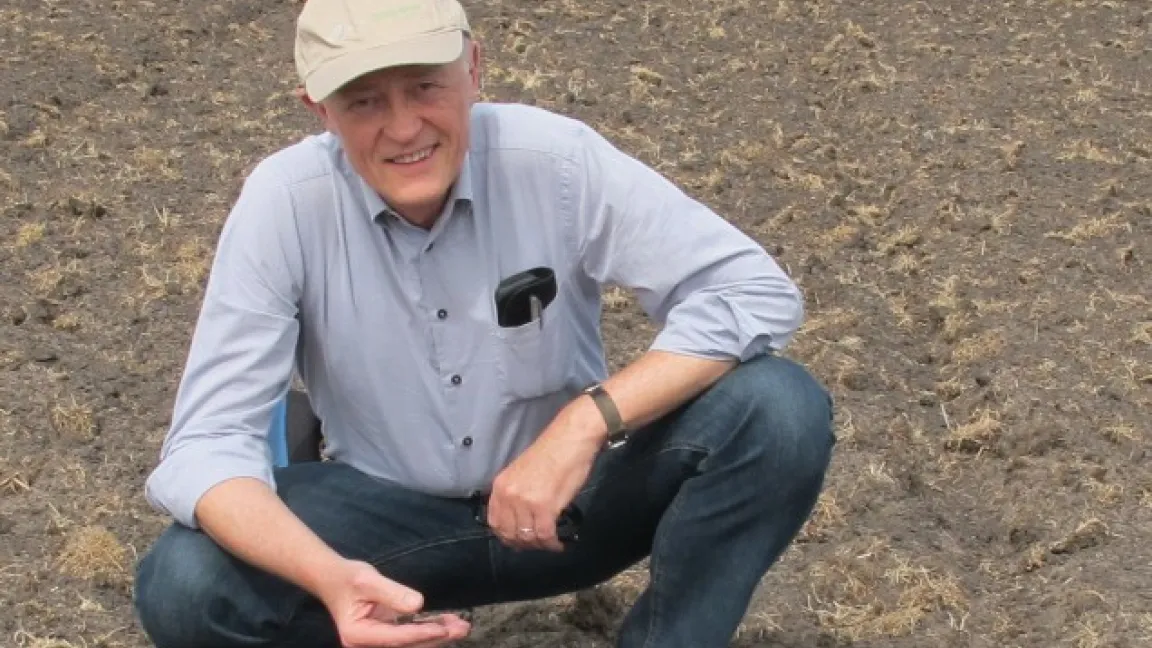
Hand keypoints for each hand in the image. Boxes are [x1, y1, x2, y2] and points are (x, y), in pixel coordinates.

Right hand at [320, 559, 470, 646]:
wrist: (334, 580)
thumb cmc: (348, 579)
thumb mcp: (368, 581)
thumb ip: (392, 593)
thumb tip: (419, 604)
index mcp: (358, 635)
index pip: (395, 638)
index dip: (421, 634)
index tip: (443, 629)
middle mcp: (366, 645)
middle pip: (406, 646)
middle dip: (436, 638)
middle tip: (462, 628)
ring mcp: (376, 642)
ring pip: (411, 644)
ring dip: (437, 636)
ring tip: (461, 626)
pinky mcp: (385, 637)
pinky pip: (410, 637)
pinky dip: (429, 630)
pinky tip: (447, 623)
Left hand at [486, 398, 605, 551]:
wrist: (571, 439)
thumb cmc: (552, 452)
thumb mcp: (522, 473)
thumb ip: (516, 495)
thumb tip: (521, 519)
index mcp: (500, 486)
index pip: (495, 522)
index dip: (507, 536)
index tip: (519, 541)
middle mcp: (508, 495)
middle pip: (510, 533)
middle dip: (524, 544)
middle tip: (538, 544)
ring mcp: (525, 502)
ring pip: (528, 537)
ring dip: (540, 545)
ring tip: (551, 543)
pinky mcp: (545, 507)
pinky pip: (545, 535)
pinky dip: (552, 544)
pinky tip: (559, 544)